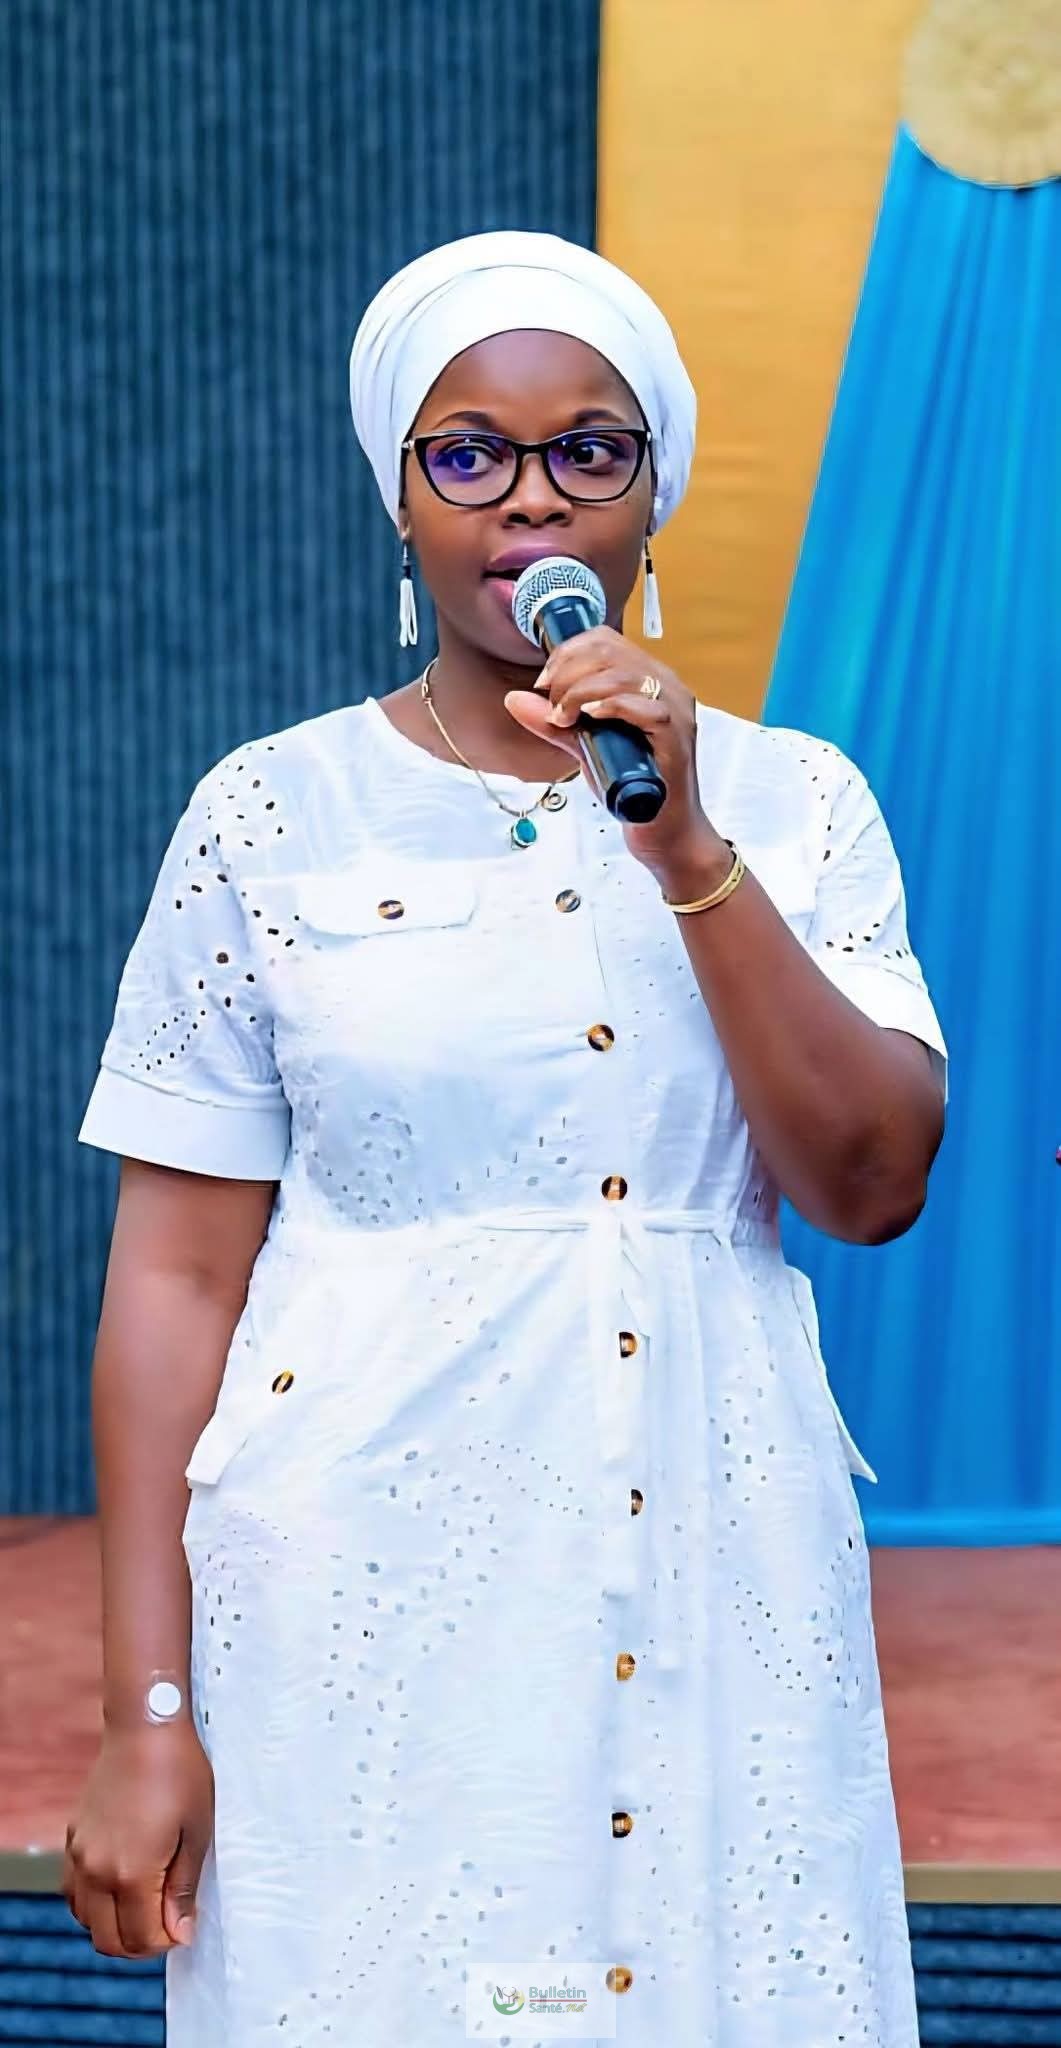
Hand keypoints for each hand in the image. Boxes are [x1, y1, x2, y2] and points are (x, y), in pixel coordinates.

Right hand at [63, 1722, 213, 1957]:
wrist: (145, 1728)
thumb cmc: (179, 1774)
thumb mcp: (196, 1833)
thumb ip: (183, 1889)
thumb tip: (180, 1933)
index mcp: (130, 1873)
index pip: (140, 1939)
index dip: (165, 1943)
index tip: (184, 1927)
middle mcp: (96, 1871)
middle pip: (108, 1940)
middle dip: (140, 1943)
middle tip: (167, 1923)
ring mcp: (79, 1855)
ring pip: (86, 1919)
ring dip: (114, 1924)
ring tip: (146, 1904)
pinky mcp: (73, 1838)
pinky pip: (74, 1891)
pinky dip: (94, 1902)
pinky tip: (120, 1884)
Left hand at [503, 627, 727, 883]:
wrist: (664, 831)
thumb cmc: (631, 785)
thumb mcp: (584, 746)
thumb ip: (553, 722)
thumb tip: (515, 699)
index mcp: (648, 679)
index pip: (604, 640)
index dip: (566, 654)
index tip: (543, 684)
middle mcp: (666, 685)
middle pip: (610, 651)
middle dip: (567, 672)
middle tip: (551, 703)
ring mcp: (675, 709)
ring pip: (623, 674)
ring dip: (580, 692)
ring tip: (564, 717)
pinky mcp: (676, 737)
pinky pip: (645, 707)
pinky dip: (609, 706)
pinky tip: (588, 719)